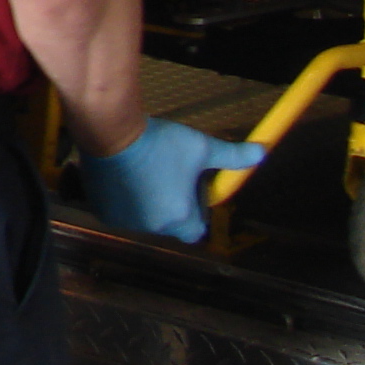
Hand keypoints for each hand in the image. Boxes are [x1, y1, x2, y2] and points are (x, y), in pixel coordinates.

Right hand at [78, 118, 265, 243]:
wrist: (110, 133)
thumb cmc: (159, 143)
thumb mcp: (200, 146)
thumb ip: (232, 155)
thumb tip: (262, 153)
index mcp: (179, 217)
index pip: (195, 231)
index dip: (196, 214)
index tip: (191, 192)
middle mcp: (152, 226)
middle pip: (168, 223)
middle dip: (170, 205)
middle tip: (167, 176)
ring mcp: (125, 221)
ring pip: (143, 217)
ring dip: (146, 203)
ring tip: (144, 172)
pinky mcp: (102, 212)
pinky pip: (119, 211)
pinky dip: (123, 199)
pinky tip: (124, 176)